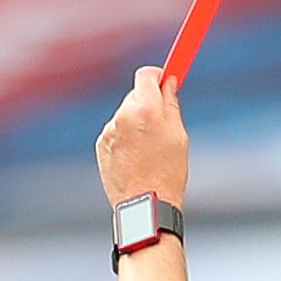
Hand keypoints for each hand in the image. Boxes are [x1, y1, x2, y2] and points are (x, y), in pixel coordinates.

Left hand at [96, 65, 189, 206]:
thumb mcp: (178, 136)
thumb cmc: (167, 173)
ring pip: (125, 115)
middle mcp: (123, 114)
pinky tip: (136, 159)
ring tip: (149, 150)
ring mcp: (110, 130)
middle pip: (135, 94)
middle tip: (161, 120)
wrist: (146, 205)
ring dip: (136, 123)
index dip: (157, 76)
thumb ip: (171, 105)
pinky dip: (125, 139)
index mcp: (145, 108)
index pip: (146, 75)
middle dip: (147, 102)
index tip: (164, 80)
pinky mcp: (102, 145)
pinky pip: (116, 133)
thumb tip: (168, 84)